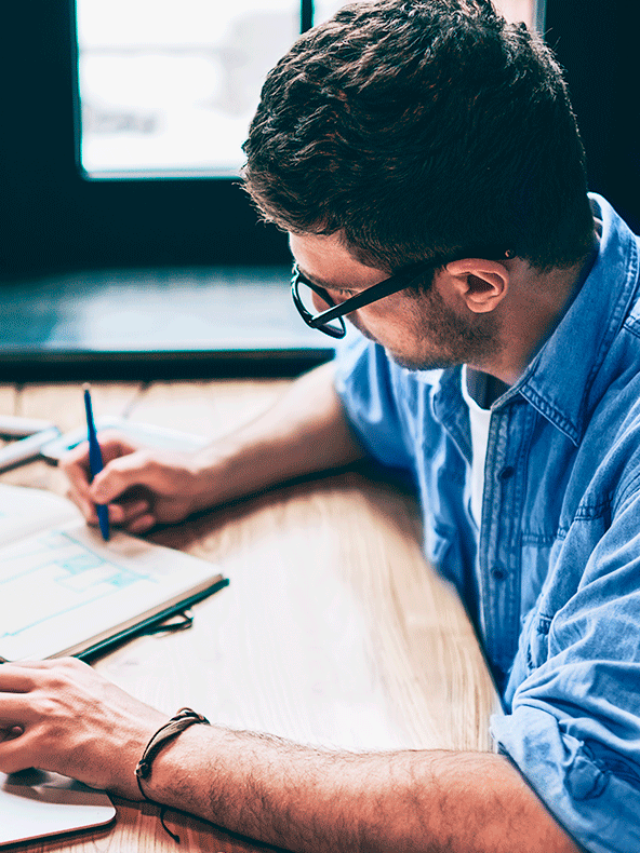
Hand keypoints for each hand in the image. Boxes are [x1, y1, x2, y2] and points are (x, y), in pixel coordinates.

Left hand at [0, 658, 165, 797]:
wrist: (155, 746)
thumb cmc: (131, 727)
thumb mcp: (94, 690)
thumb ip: (61, 691)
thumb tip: (33, 705)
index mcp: (65, 668)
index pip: (11, 670)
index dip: (2, 691)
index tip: (3, 705)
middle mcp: (54, 682)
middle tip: (2, 724)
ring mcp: (48, 710)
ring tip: (8, 742)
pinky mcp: (45, 743)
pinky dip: (1, 760)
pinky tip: (16, 764)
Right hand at [61, 431, 210, 533]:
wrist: (197, 488)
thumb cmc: (177, 468)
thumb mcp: (150, 464)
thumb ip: (120, 474)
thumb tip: (95, 494)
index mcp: (105, 449)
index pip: (70, 465)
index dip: (77, 485)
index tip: (94, 501)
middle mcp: (102, 469)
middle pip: (77, 493)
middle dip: (99, 508)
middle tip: (120, 513)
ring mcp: (110, 490)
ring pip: (95, 512)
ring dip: (119, 516)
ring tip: (145, 507)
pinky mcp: (120, 508)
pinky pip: (111, 524)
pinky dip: (130, 524)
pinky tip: (149, 516)